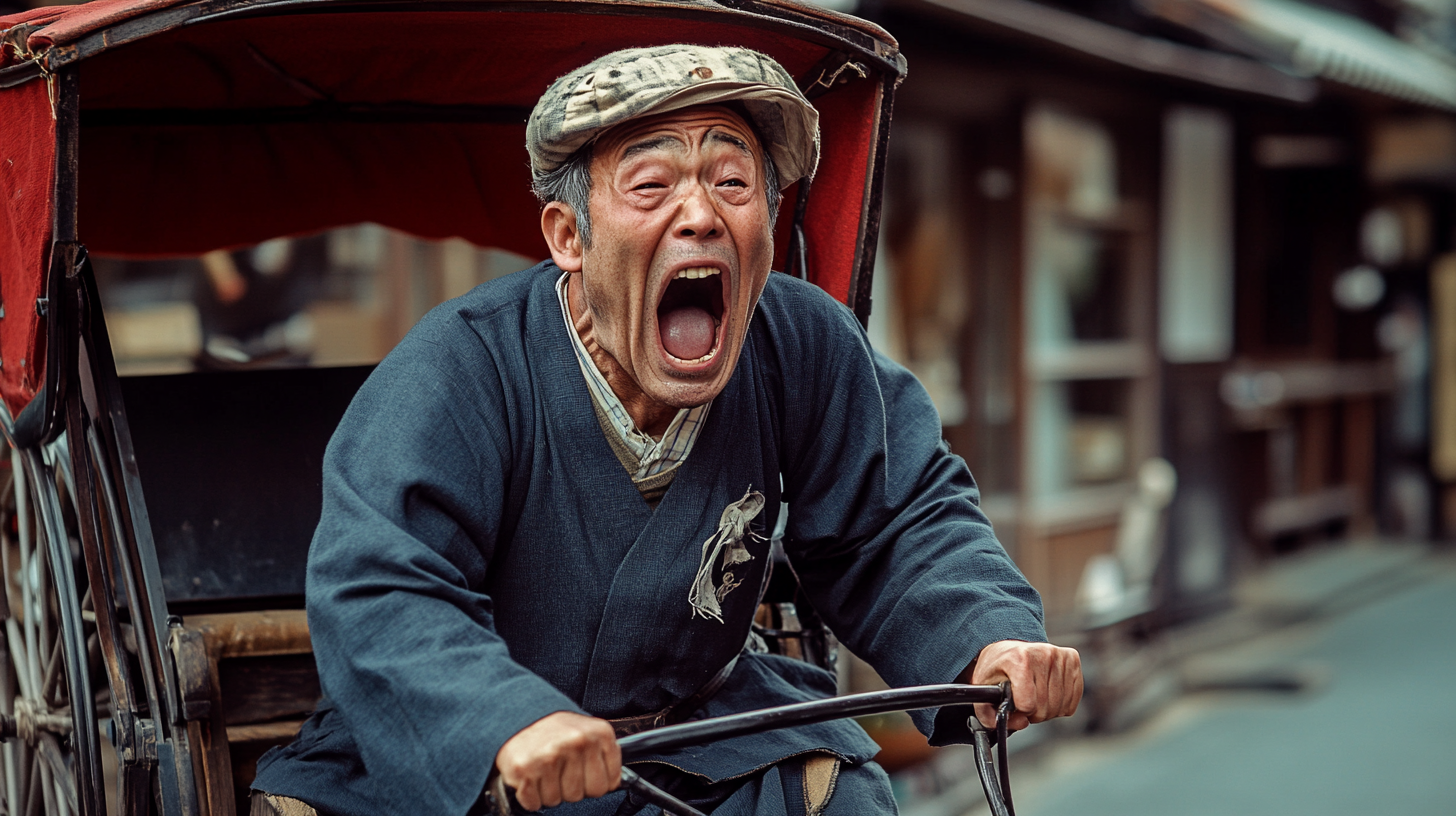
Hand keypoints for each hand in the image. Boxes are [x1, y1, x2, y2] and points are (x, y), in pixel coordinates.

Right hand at [494, 711, 620, 810]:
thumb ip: (604, 755)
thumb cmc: (555, 729)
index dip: (593, 781)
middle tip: (559, 768)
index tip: (582, 770)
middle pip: (581, 795)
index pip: (608, 784)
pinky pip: (534, 803)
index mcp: (599, 734)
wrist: (519, 715)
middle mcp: (576, 743)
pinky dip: (530, 795)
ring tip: (544, 768)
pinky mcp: (525, 769)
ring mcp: (550, 756)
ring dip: (548, 790)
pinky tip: (531, 775)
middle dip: (569, 787)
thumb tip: (618, 782)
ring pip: (556, 800)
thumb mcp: (589, 732)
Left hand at [964, 640, 1081, 730]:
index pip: (1027, 704)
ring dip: (1046, 709)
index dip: (1019, 711)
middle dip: (1032, 712)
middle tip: (1023, 700)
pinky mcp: (1072, 659)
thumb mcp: (982, 690)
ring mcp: (1059, 655)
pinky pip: (1072, 700)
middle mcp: (1042, 654)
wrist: (1008, 648)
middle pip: (1044, 708)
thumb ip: (989, 715)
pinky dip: (1060, 704)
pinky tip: (1048, 692)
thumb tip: (1021, 723)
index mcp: (1018, 659)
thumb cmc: (997, 669)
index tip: (1013, 702)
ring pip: (1059, 707)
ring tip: (1035, 695)